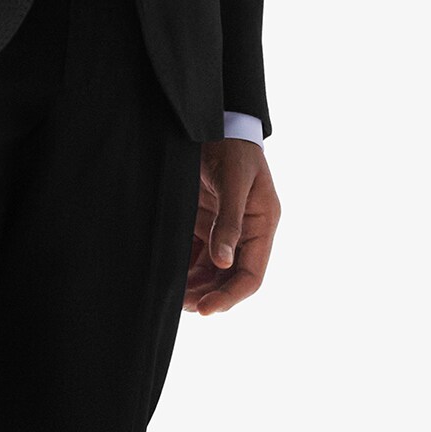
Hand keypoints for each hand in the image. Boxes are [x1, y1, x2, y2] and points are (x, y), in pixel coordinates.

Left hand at [185, 137, 279, 314]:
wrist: (212, 122)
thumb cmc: (232, 146)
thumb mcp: (234, 180)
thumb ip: (229, 221)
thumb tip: (224, 262)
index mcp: (262, 225)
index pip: (251, 275)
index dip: (230, 296)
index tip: (206, 309)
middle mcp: (244, 234)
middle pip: (229, 279)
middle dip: (208, 296)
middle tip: (182, 306)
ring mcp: (222, 230)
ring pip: (210, 272)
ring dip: (194, 287)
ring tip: (172, 297)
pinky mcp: (202, 224)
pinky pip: (194, 256)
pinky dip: (183, 270)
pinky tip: (168, 278)